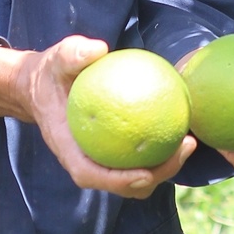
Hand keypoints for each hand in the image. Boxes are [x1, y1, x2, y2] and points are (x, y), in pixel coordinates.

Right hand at [0, 37, 195, 199]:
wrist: (42, 88)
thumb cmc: (52, 75)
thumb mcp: (57, 59)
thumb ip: (73, 55)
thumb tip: (99, 49)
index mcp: (70, 150)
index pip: (93, 175)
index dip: (121, 181)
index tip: (147, 173)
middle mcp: (88, 163)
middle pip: (126, 185)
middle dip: (158, 175)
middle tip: (186, 145)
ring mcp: (103, 161)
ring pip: (138, 178)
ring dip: (166, 167)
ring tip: (190, 141)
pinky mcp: (115, 154)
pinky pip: (142, 158)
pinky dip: (162, 150)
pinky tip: (181, 125)